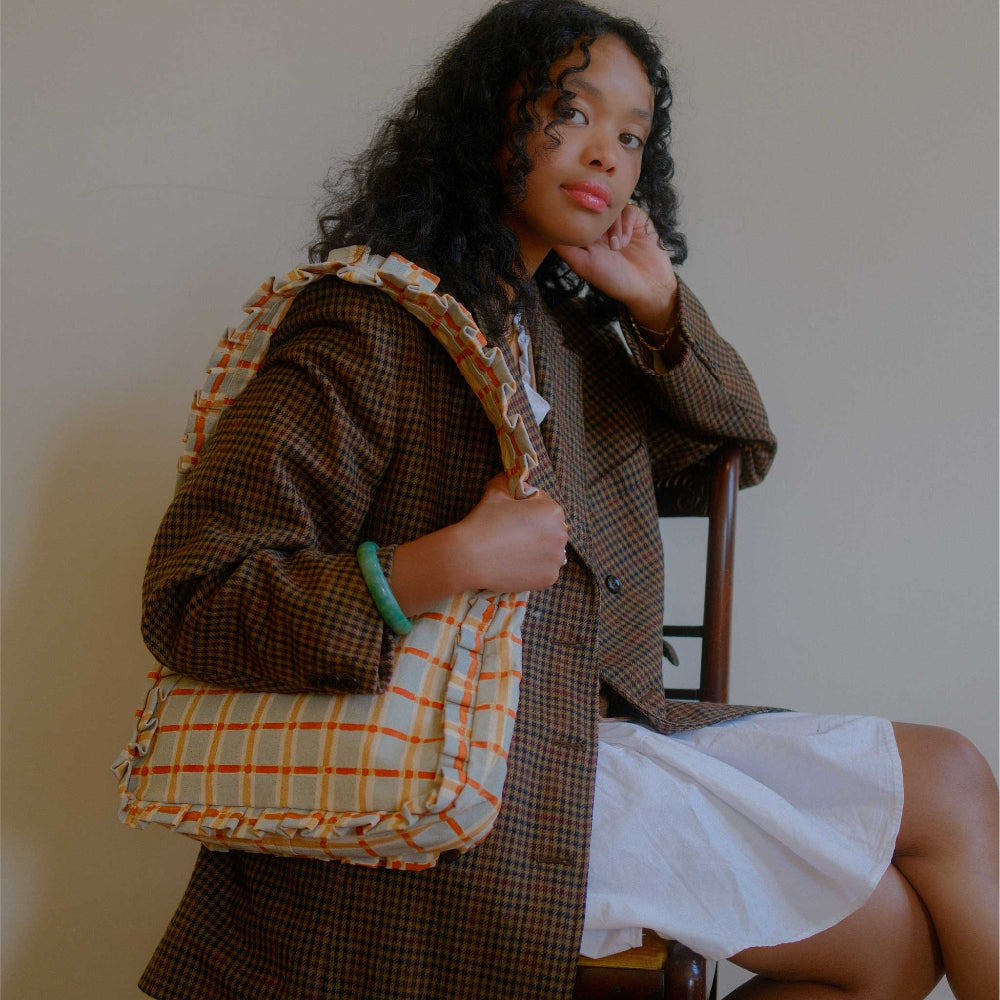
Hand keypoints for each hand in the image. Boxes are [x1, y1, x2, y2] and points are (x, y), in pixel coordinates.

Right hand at [455, 474, 568, 592]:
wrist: (470, 558)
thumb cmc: (484, 521)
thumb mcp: (495, 491)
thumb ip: (506, 480)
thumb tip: (510, 476)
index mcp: (552, 511)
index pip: (544, 504)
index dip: (527, 507)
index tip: (513, 515)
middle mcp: (561, 535)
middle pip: (550, 528)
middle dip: (536, 529)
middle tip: (513, 534)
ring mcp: (556, 560)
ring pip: (550, 551)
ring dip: (538, 549)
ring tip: (515, 551)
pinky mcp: (549, 579)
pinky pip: (545, 570)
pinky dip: (534, 568)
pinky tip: (516, 565)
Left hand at [554, 204, 677, 331]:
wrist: (648, 286)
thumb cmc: (614, 280)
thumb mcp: (583, 265)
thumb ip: (566, 248)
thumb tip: (548, 229)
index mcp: (587, 237)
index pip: (576, 217)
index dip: (575, 217)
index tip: (577, 225)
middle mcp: (602, 228)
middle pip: (593, 207)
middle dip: (596, 220)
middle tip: (599, 238)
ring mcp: (620, 222)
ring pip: (611, 207)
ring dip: (613, 226)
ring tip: (616, 248)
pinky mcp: (637, 218)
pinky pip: (628, 208)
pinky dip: (626, 224)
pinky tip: (626, 242)